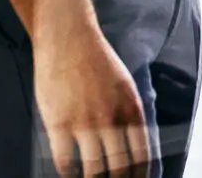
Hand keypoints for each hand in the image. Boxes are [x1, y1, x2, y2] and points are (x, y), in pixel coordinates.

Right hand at [34, 27, 150, 177]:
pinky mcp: (58, 123)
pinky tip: (70, 174)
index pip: (142, 156)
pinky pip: (64, 160)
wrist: (68, 38)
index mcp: (132, 108)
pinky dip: (68, 173)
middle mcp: (111, 118)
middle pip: (119, 168)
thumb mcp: (125, 86)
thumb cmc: (97, 61)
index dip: (140, 176)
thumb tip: (133, 145)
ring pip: (93, 169)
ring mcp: (84, 122)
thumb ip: (129, 115)